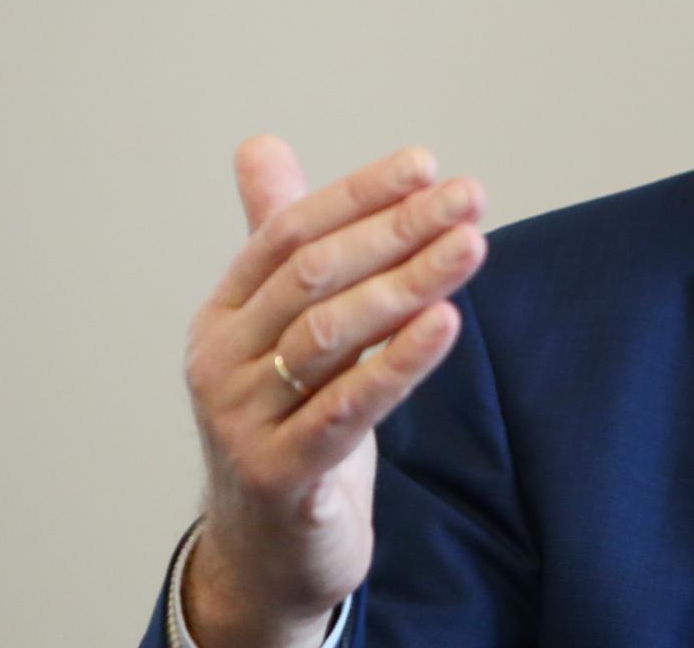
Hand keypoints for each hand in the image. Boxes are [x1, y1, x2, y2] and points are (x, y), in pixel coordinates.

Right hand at [181, 137, 486, 647]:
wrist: (267, 549)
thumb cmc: (287, 420)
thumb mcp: (281, 329)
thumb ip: (280, 242)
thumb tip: (260, 144)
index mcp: (224, 314)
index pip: (291, 232)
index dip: (361, 193)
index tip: (427, 164)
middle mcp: (222, 361)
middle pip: (315, 276)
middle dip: (398, 229)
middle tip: (469, 198)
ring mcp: (243, 420)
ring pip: (333, 334)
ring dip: (409, 282)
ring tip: (471, 246)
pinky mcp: (280, 474)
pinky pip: (346, 407)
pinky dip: (398, 361)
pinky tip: (445, 322)